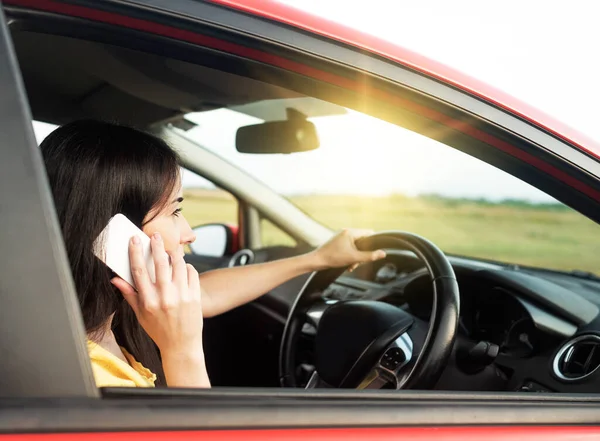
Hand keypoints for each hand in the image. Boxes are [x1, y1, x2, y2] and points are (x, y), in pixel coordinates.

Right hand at [111, 233, 203, 361]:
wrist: (181, 345)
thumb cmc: (158, 330)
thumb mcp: (140, 315)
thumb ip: (130, 295)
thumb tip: (115, 279)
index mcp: (148, 301)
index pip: (139, 271)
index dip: (136, 252)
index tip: (134, 240)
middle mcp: (164, 297)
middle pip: (160, 263)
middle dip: (157, 245)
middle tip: (156, 235)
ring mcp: (181, 296)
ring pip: (178, 264)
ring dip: (174, 255)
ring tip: (170, 252)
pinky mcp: (195, 296)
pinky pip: (192, 272)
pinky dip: (187, 267)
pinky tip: (183, 268)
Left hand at [311, 228, 385, 270]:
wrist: (317, 261)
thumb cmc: (333, 258)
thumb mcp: (354, 258)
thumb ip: (370, 256)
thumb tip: (383, 253)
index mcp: (350, 232)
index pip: (369, 233)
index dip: (373, 243)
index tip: (373, 252)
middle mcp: (346, 231)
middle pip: (363, 241)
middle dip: (362, 253)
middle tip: (358, 262)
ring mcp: (341, 236)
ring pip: (356, 246)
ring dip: (356, 256)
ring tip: (351, 265)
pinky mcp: (338, 242)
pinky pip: (349, 247)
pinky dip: (350, 255)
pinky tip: (347, 264)